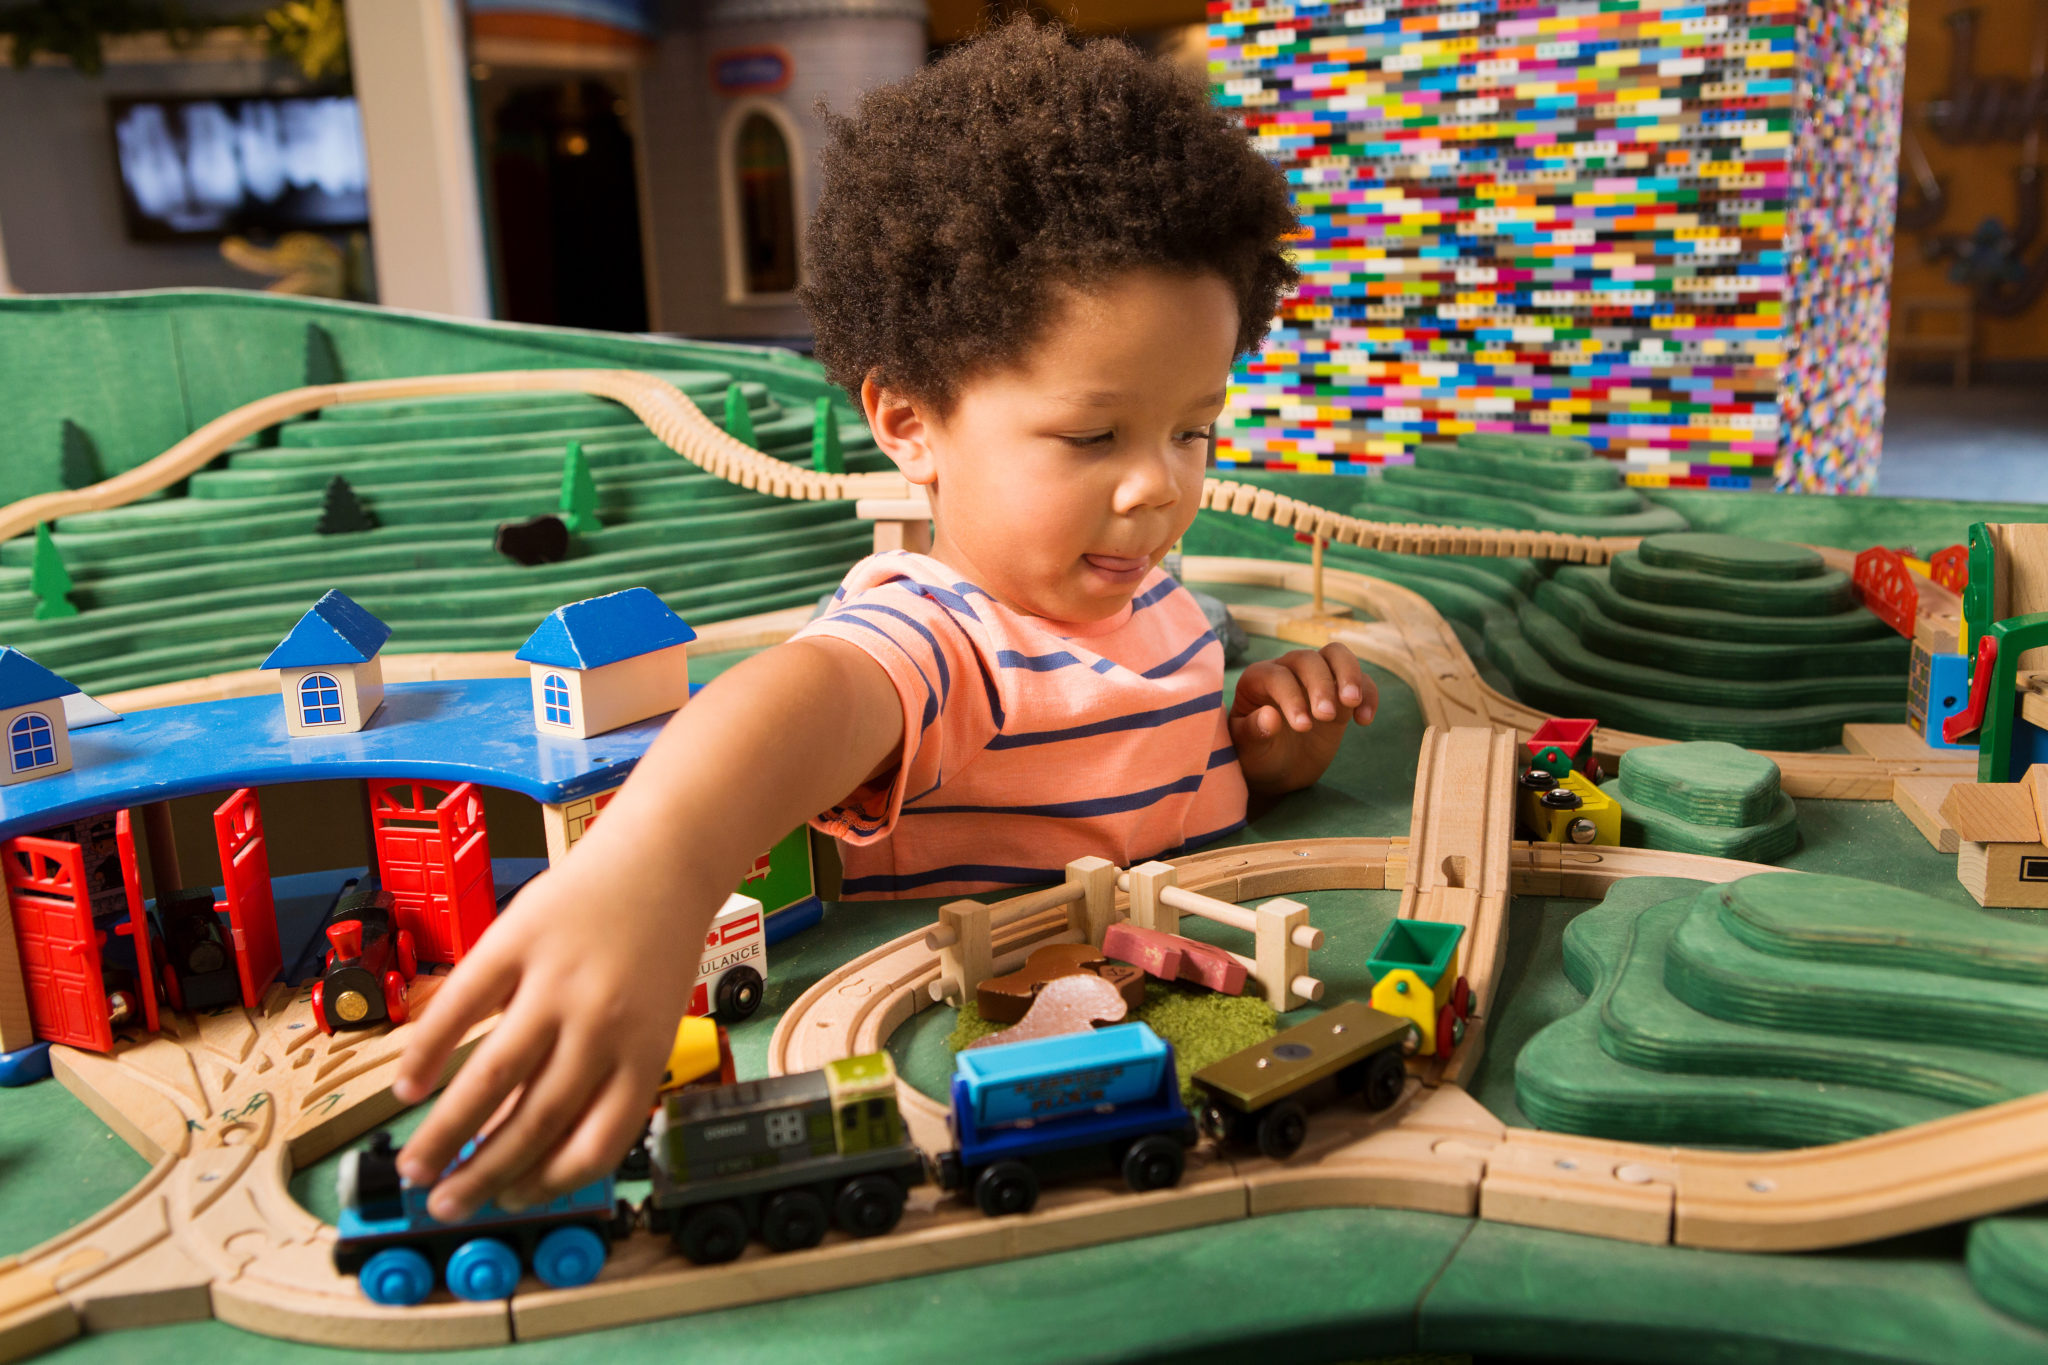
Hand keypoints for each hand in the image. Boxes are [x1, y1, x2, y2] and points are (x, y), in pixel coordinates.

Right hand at [389, 861, 698, 1221]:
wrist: (662, 860)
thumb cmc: (654, 948)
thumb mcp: (649, 1022)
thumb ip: (603, 1076)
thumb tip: (535, 1142)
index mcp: (643, 1055)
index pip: (594, 1144)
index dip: (546, 1183)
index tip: (509, 1200)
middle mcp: (602, 1027)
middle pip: (535, 1122)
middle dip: (482, 1175)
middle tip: (444, 1204)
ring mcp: (557, 983)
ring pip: (492, 1078)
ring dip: (447, 1131)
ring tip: (417, 1165)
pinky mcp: (518, 941)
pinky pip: (461, 1007)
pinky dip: (428, 1051)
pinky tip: (408, 1085)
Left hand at [1229, 643, 1376, 794]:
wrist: (1277, 768)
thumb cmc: (1257, 757)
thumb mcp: (1249, 752)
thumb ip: (1252, 733)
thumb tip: (1270, 717)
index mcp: (1257, 680)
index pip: (1277, 676)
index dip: (1291, 697)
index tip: (1302, 727)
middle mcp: (1286, 671)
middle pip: (1308, 659)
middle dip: (1320, 684)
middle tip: (1325, 716)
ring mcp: (1315, 679)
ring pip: (1336, 655)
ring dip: (1349, 674)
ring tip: (1352, 702)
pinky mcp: (1340, 693)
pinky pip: (1360, 681)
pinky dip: (1368, 694)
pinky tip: (1364, 720)